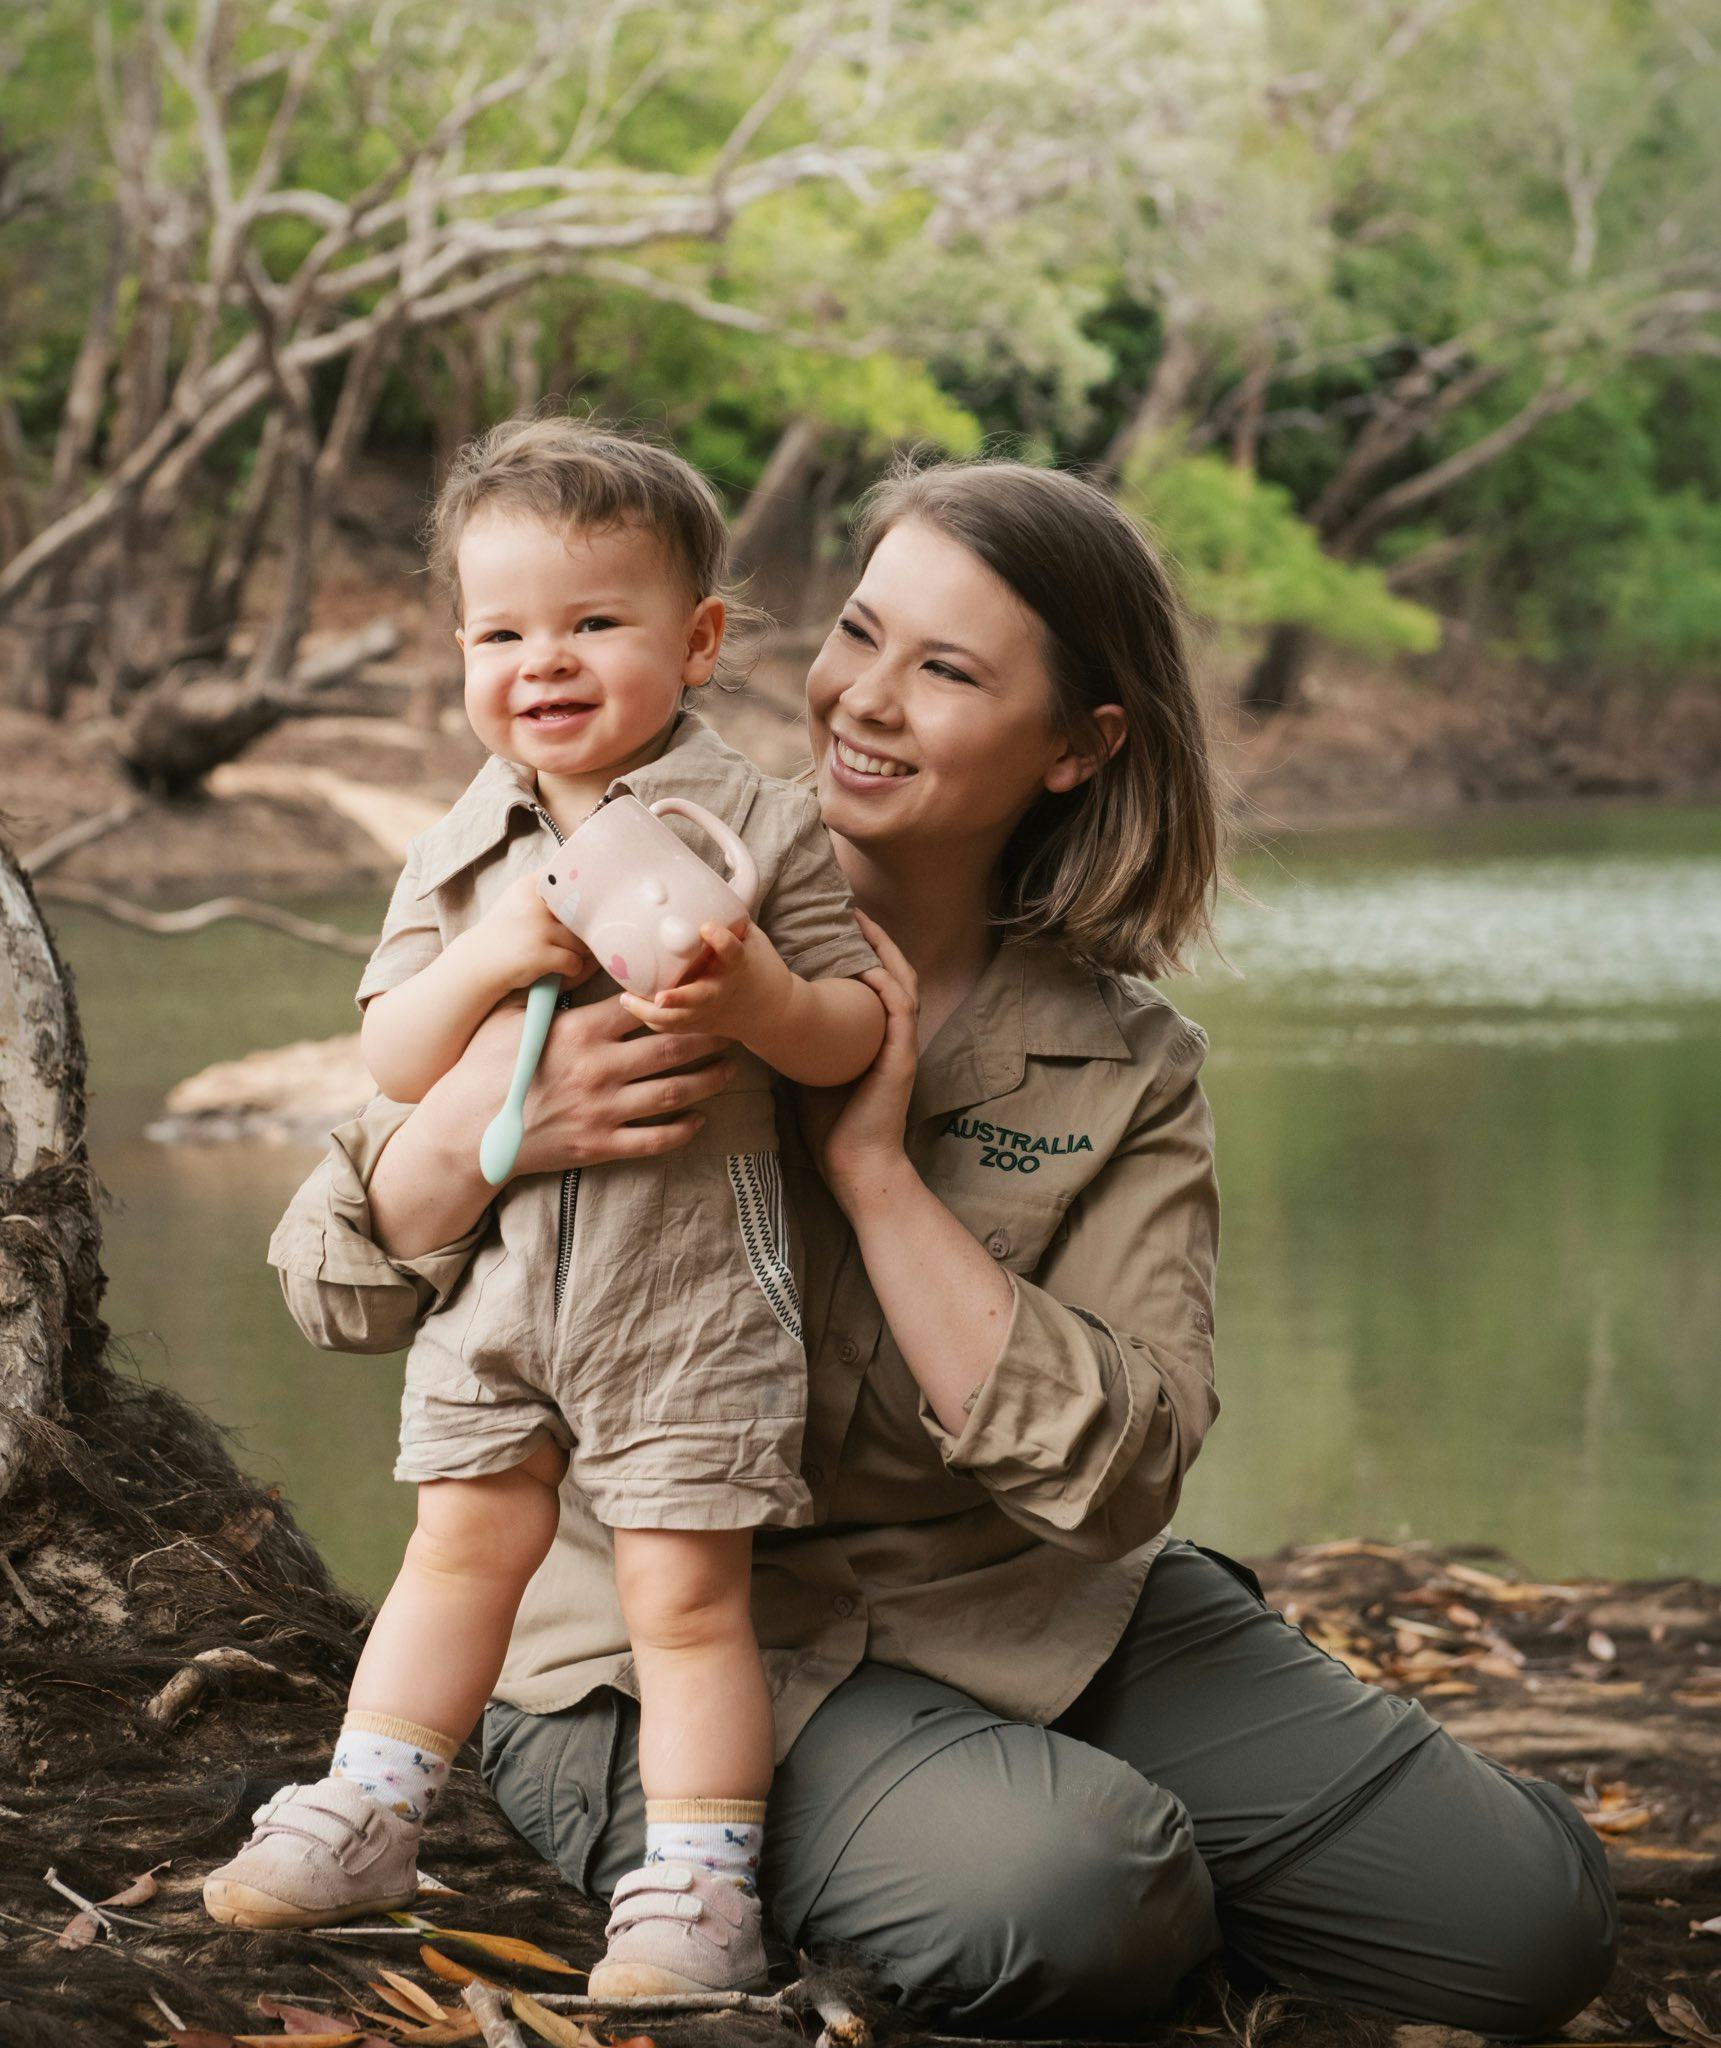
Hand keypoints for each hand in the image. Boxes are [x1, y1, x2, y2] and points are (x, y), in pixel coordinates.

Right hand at [451, 993, 738, 1175]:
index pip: (642, 1008)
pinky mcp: (599, 1146)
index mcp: (580, 1032)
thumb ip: (546, 993)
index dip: (676, 997)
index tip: (699, 988)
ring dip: (708, 1081)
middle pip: (671, 1048)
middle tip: (733, 1027)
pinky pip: (653, 1139)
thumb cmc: (480, 1068)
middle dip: (708, 1036)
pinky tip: (700, 1121)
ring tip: (730, 1070)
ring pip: (673, 1093)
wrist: (463, 1132)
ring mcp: (602, 1110)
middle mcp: (599, 1069)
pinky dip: (682, 1130)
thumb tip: (566, 961)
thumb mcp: (509, 1017)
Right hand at [462, 869, 593, 995]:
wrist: (476, 964)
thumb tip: (592, 885)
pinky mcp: (538, 954)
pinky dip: (571, 969)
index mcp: (530, 886)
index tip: (591, 897)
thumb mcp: (521, 901)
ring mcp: (536, 928)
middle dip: (585, 928)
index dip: (586, 888)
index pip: (569, 877)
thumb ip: (548, 891)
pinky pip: (574, 962)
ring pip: (581, 940)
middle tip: (582, 936)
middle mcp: (533, 903)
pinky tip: (559, 970)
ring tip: (563, 954)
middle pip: (583, 913)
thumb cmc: (506, 934)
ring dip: (578, 952)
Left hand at [616, 919, 785, 1044]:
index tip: (706, 927)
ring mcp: (710, 1011)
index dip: (721, 939)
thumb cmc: (757, 968)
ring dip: (651, 1013)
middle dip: (679, 999)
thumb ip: (729, 920)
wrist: (771, 1011)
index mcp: (738, 966)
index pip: (732, 951)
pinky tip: (633, 1005)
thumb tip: (698, 887)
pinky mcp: (700, 1024)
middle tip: (659, 996)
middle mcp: (722, 990)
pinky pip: (672, 1027)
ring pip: (679, 1019)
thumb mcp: (751, 940)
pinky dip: (653, 1019)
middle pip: (699, 998)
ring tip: (627, 998)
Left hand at [794, 910, 919, 1211]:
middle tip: (854, 911)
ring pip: (902, 983)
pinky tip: (870, 968)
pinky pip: (901, 1011)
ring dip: (885, 951)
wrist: (855, 1165)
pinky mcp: (902, 1058)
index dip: (861, 951)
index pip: (872, 983)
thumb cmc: (830, 1125)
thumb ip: (798, 1042)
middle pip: (893, 972)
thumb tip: (757, 1016)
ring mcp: (900, 1045)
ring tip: (864, 925)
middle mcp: (890, 1035)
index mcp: (871, 1036)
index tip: (839, 925)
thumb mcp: (808, 1071)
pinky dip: (887, 985)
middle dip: (877, 940)